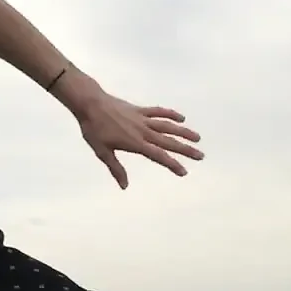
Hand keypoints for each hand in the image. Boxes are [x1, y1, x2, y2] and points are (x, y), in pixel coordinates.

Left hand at [69, 88, 204, 188]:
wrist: (90, 103)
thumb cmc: (94, 128)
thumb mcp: (102, 151)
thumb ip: (116, 168)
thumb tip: (124, 186)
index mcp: (134, 143)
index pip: (158, 155)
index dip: (172, 164)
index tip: (184, 171)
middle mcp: (142, 131)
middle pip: (168, 141)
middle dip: (185, 150)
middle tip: (201, 155)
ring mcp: (142, 119)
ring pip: (167, 126)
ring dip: (183, 132)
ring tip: (197, 138)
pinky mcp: (139, 110)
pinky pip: (158, 112)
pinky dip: (170, 114)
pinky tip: (181, 118)